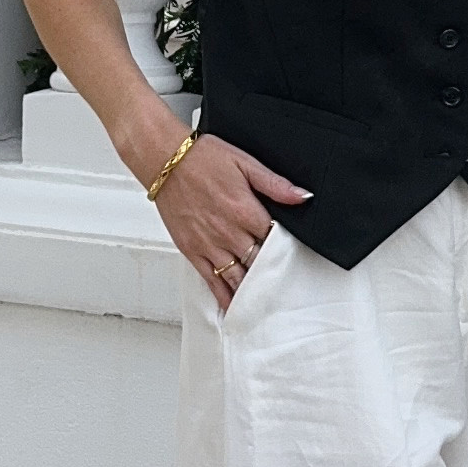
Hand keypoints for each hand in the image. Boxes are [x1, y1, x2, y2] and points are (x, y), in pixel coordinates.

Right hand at [152, 131, 308, 301]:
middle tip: (284, 284)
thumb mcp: (245, 163)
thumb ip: (275, 184)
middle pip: (259, 263)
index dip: (285, 249)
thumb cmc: (202, 159)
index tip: (292, 255)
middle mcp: (229, 233)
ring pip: (238, 278)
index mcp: (246, 211)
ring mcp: (209, 245)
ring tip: (265, 304)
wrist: (165, 161)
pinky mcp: (192, 251)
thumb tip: (302, 196)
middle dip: (271, 273)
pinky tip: (234, 307)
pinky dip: (224, 297)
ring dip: (251, 291)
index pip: (275, 240)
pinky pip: (211, 281)